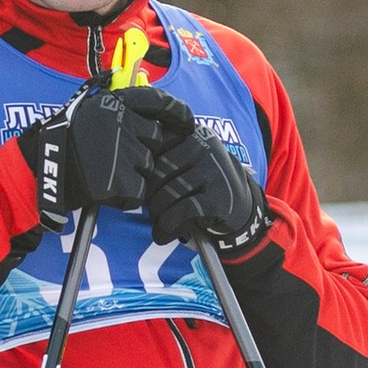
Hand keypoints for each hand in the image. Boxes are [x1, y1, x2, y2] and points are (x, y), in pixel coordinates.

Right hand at [14, 85, 172, 231]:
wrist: (39, 169)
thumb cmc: (63, 142)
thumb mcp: (89, 112)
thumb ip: (119, 110)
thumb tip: (152, 108)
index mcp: (114, 104)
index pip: (157, 101)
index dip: (177, 112)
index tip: (188, 123)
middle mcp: (122, 124)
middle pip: (154, 140)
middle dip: (142, 151)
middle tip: (113, 157)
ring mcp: (122, 152)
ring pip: (147, 169)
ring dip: (132, 175)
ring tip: (103, 173)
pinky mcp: (119, 181)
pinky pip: (137, 193)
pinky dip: (123, 197)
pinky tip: (102, 189)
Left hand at [140, 93, 272, 256]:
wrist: (242, 206)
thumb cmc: (205, 183)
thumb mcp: (189, 158)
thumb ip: (163, 154)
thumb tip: (124, 167)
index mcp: (192, 134)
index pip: (154, 148)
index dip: (143, 171)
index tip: (143, 186)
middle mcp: (204, 147)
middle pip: (156, 174)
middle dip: (149, 197)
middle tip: (151, 210)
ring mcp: (214, 171)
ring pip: (167, 195)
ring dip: (157, 215)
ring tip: (158, 223)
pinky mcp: (219, 198)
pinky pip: (181, 212)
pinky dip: (168, 227)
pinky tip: (164, 234)